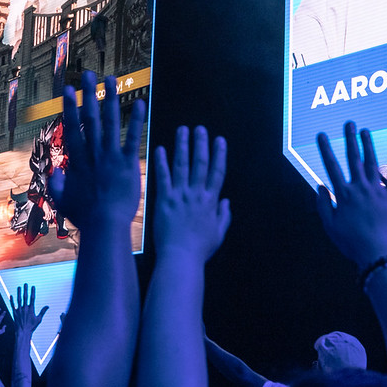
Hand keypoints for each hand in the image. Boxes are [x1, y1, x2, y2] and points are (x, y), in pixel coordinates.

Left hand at [11, 283, 47, 337]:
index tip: (33, 286)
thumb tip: (48, 306)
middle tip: (25, 284)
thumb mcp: (39, 319)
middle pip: (25, 297)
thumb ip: (43, 311)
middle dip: (25, 290)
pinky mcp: (14, 313)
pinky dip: (11, 300)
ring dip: (18, 293)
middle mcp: (25, 309)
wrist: (23, 332)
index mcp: (31, 309)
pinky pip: (12, 305)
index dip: (32, 292)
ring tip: (19, 287)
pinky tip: (11, 295)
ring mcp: (19, 310)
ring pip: (18, 300)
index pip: (32, 298)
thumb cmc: (32, 326)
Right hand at [50, 72, 145, 230]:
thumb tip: (55, 172)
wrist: (105, 225)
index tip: (68, 90)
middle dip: (88, 94)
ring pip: (110, 122)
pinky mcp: (128, 163)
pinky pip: (133, 137)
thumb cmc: (85, 217)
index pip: (72, 128)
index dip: (70, 107)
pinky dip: (136, 120)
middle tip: (88, 75)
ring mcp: (111, 156)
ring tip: (111, 79)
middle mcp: (93, 153)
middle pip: (89, 118)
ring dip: (110, 99)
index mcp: (77, 161)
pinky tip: (140, 102)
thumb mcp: (63, 201)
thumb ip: (57, 184)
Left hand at [152, 126, 230, 261]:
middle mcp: (196, 194)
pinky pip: (162, 177)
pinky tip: (159, 148)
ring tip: (182, 130)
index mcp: (211, 201)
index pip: (217, 172)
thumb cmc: (200, 249)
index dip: (219, 155)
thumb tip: (227, 201)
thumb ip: (224, 216)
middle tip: (200, 128)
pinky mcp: (164, 199)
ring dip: (182, 146)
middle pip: (200, 164)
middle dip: (201, 144)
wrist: (180, 257)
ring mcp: (179, 195)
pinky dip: (161, 162)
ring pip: (182, 165)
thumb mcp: (218, 233)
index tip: (220, 140)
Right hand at [314, 122, 386, 269]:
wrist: (378, 253)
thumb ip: (324, 205)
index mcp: (344, 194)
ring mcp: (378, 192)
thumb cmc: (351, 242)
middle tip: (349, 123)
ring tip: (366, 131)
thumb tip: (320, 186)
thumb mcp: (331, 226)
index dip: (326, 149)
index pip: (332, 166)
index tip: (322, 135)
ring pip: (373, 163)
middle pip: (354, 158)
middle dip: (350, 139)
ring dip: (368, 146)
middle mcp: (361, 188)